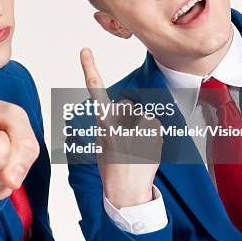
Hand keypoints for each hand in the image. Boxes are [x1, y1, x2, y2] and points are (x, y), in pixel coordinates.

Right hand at [80, 47, 161, 207]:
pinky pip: (153, 125)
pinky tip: (145, 150)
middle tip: (124, 140)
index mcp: (104, 122)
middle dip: (126, 117)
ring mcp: (140, 125)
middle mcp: (122, 121)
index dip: (90, 69)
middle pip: (126, 105)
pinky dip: (151, 135)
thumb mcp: (101, 142)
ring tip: (136, 147)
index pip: (95, 90)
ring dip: (139, 127)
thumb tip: (123, 112)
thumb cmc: (111, 166)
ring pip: (140, 116)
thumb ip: (108, 122)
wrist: (127, 190)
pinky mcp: (156, 132)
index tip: (85, 50)